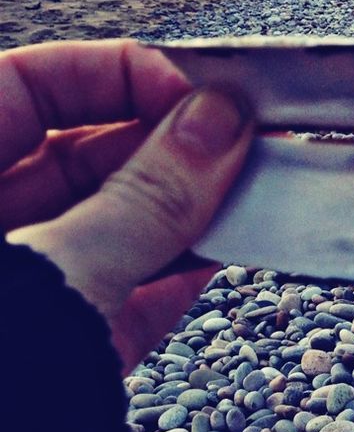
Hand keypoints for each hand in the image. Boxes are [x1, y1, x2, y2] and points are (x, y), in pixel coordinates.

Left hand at [1, 39, 252, 369]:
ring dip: (185, 210)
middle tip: (243, 146)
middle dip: (167, 146)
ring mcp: (15, 292)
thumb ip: (145, 195)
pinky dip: (176, 275)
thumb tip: (219, 124)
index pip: (29, 86)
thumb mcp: (50, 270)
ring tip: (252, 195)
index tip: (198, 96)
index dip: (117, 76)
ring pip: (109, 224)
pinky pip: (121, 294)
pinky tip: (229, 255)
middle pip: (79, 153)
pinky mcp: (50, 355)